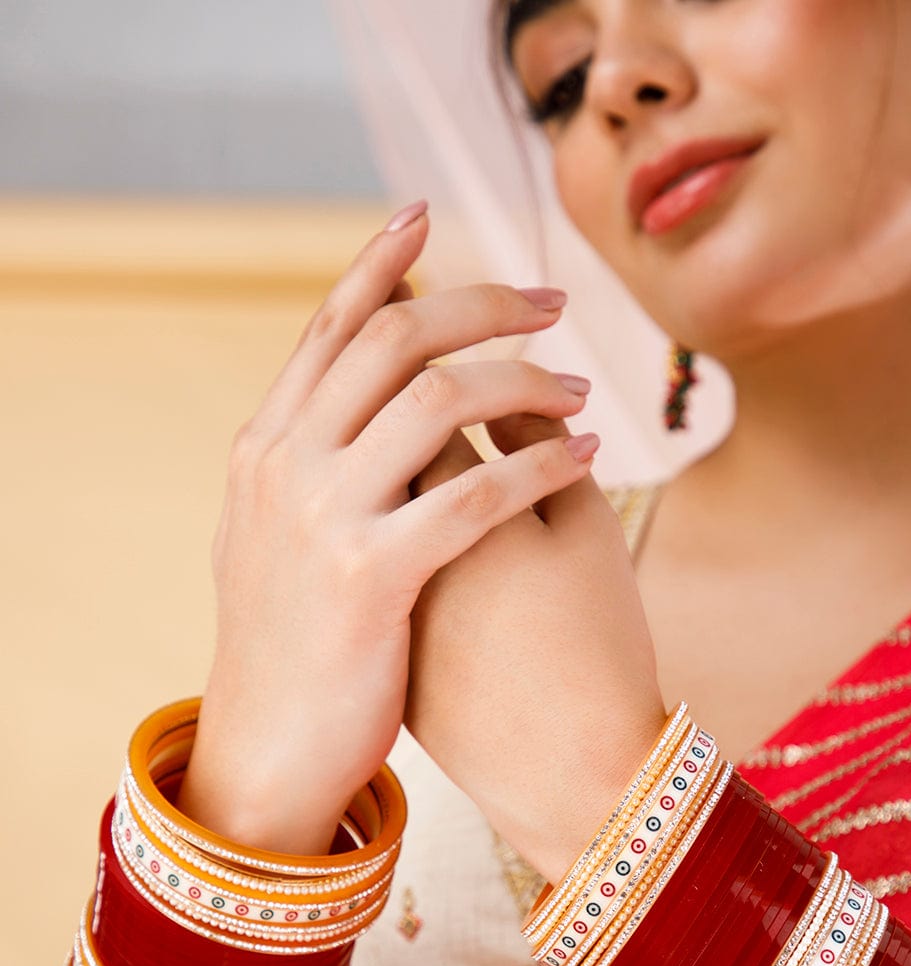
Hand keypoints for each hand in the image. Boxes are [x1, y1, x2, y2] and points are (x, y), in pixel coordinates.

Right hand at [178, 206, 601, 852]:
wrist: (269, 749)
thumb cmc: (292, 649)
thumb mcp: (274, 542)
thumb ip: (308, 473)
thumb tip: (347, 419)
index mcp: (265, 448)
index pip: (329, 326)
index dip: (382, 262)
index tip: (430, 216)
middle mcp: (286, 465)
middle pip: (396, 339)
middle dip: (482, 306)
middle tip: (552, 306)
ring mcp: (323, 519)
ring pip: (440, 400)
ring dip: (526, 381)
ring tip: (579, 391)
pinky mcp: (371, 578)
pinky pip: (477, 493)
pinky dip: (542, 462)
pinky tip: (588, 458)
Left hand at [405, 411, 667, 883]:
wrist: (564, 773)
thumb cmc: (594, 644)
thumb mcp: (584, 532)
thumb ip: (538, 445)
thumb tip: (504, 397)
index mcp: (438, 497)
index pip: (421, 394)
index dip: (452, 367)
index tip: (482, 363)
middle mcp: (380, 539)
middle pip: (373, 440)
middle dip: (413, 405)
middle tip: (455, 392)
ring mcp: (367, 597)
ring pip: (364, 509)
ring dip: (397, 474)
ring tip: (453, 470)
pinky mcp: (372, 642)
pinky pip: (371, 567)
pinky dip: (394, 536)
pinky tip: (441, 545)